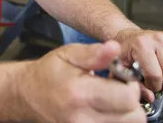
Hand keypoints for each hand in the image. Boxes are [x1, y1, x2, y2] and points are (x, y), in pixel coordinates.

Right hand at [16, 41, 145, 122]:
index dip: (131, 85)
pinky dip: (116, 119)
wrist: (28, 95)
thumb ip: (93, 53)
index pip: (128, 98)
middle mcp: (84, 118)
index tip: (121, 77)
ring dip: (126, 112)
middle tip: (118, 89)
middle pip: (134, 118)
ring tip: (111, 98)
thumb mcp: (68, 54)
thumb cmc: (49, 72)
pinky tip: (105, 108)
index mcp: (80, 93)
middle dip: (132, 101)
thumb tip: (115, 48)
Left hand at [115, 29, 162, 100]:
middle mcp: (158, 40)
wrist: (132, 37)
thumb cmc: (128, 51)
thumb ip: (134, 84)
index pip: (155, 75)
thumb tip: (150, 97)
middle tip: (158, 80)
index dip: (153, 86)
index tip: (149, 84)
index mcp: (141, 45)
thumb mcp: (124, 67)